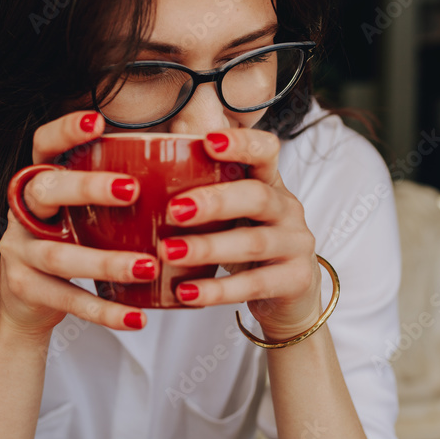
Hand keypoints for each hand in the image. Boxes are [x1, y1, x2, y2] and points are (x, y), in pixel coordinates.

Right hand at [0, 111, 151, 339]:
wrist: (27, 306)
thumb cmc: (71, 245)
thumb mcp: (83, 213)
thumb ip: (116, 188)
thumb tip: (188, 155)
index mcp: (40, 183)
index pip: (43, 145)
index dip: (65, 130)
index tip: (98, 121)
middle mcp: (23, 212)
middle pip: (46, 190)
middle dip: (87, 187)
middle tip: (131, 189)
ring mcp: (19, 251)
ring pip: (60, 254)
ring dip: (107, 261)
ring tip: (149, 266)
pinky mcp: (24, 289)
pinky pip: (67, 299)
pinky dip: (105, 310)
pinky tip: (137, 316)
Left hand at [160, 129, 322, 339]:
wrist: (291, 297)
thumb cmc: (247, 242)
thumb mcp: (230, 213)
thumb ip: (201, 188)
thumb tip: (143, 158)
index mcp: (270, 183)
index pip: (266, 150)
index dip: (242, 143)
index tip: (208, 142)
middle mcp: (288, 209)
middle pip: (257, 196)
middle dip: (214, 201)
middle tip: (174, 209)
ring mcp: (296, 244)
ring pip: (253, 243)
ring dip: (208, 247)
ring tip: (168, 252)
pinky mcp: (295, 280)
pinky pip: (254, 285)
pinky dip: (217, 290)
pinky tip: (185, 292)